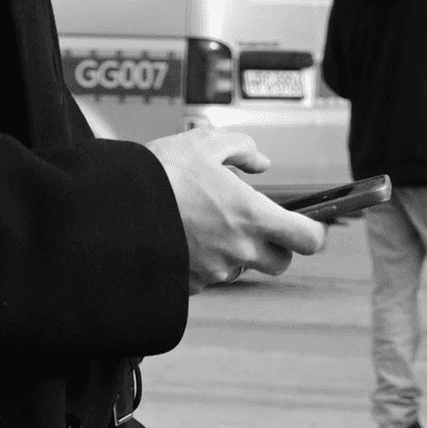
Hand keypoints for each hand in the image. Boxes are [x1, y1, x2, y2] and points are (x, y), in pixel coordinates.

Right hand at [147, 128, 327, 293]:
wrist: (113, 208)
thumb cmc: (162, 172)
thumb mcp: (205, 142)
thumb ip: (242, 149)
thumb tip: (261, 162)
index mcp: (252, 215)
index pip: (307, 240)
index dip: (313, 233)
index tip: (309, 226)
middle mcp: (238, 249)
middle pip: (278, 264)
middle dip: (275, 247)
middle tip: (256, 226)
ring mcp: (213, 271)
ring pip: (239, 269)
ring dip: (234, 253)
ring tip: (207, 224)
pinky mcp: (189, 285)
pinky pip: (208, 278)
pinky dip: (203, 262)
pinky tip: (184, 237)